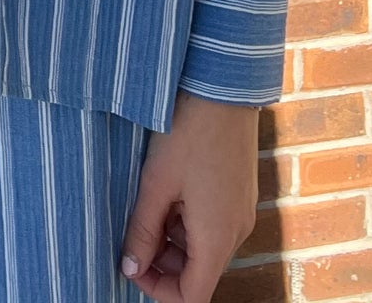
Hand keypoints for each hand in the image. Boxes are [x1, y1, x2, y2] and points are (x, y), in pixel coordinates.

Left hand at [119, 92, 258, 300]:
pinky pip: (213, 223)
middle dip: (163, 262)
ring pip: (205, 247)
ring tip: (148, 204)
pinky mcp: (239, 193)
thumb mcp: (157, 182)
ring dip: (174, 239)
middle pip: (199, 271)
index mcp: (217, 237)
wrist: (224, 88)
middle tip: (133, 233)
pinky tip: (168, 189)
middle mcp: (236, 231)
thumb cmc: (189, 132)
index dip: (160, 290)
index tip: (134, 267)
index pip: (194, 295)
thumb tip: (131, 268)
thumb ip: (142, 230)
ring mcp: (241, 211)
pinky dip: (188, 219)